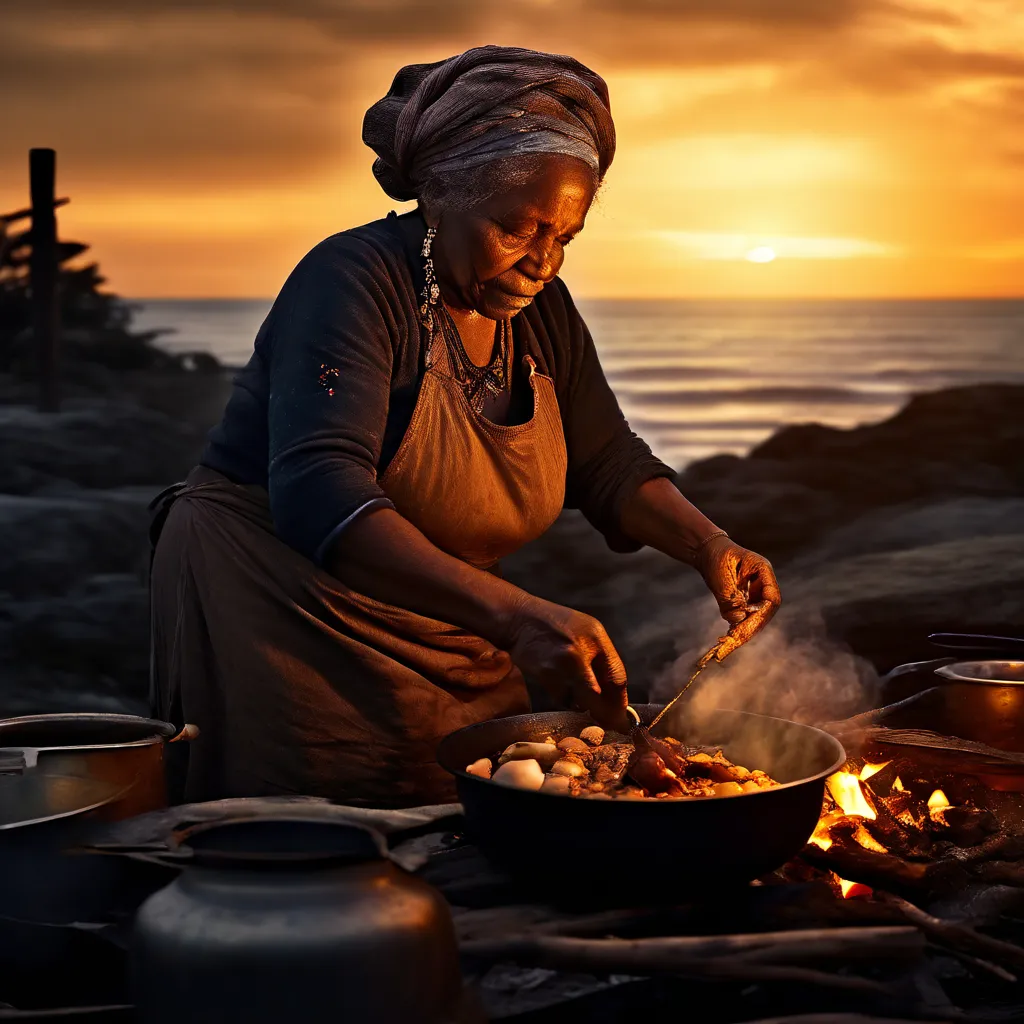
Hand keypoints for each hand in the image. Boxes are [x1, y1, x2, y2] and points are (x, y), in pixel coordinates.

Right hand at [502, 595, 629, 731]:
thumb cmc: (555, 624)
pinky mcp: (545, 675)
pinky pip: (561, 698)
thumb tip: (613, 695)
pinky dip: (564, 697)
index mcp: (596, 637)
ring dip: (581, 703)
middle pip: (599, 696)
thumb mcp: (586, 631)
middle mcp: (580, 652)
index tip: (621, 717)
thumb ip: (601, 659)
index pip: (617, 678)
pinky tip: (559, 683)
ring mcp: (561, 665)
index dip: (620, 701)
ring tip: (575, 689)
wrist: (520, 619)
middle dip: (604, 713)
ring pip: (579, 701)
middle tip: (607, 723)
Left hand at [696, 535, 780, 660]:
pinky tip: (729, 638)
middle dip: (753, 627)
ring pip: (758, 616)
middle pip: (766, 610)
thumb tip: (737, 620)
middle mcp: (763, 582)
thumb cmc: (714, 556)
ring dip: (746, 630)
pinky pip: (747, 616)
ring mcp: (756, 591)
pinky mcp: (747, 599)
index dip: (761, 615)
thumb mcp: (720, 574)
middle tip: (736, 642)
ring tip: (730, 644)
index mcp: (763, 570)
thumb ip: (729, 597)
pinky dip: (740, 627)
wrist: (706, 551)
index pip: (771, 598)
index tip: (746, 627)